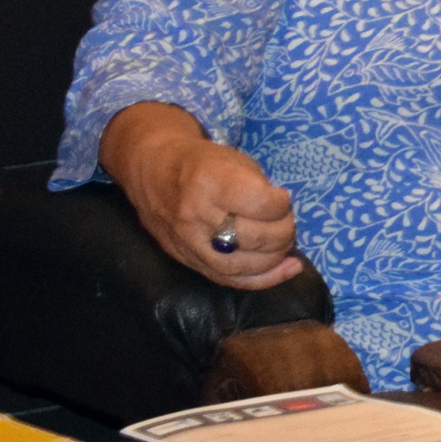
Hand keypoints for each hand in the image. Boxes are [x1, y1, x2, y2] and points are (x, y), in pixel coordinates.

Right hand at [103, 106, 301, 290]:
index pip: (260, 204)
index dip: (281, 204)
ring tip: (283, 243)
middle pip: (254, 238)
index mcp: (210, 182)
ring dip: (275, 258)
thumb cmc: (201, 163)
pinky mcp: (188, 261)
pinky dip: (264, 279)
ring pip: (242, 266)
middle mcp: (197, 216)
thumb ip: (258, 187)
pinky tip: (287, 268)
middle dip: (283, 232)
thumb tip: (284, 216)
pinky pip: (229, 280)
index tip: (282, 198)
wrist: (152, 172)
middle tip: (285, 220)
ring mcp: (190, 243)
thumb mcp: (234, 161)